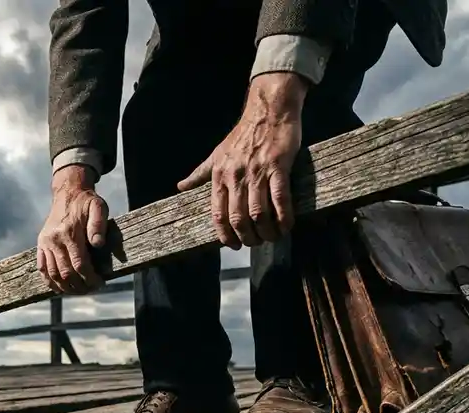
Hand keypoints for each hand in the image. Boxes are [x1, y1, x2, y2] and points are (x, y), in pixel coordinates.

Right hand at [37, 165, 106, 293]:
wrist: (67, 192)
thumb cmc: (87, 202)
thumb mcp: (98, 207)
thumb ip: (98, 225)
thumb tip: (98, 244)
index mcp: (69, 233)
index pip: (79, 265)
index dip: (90, 278)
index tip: (100, 284)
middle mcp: (54, 240)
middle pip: (66, 273)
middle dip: (80, 286)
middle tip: (91, 289)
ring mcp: (46, 243)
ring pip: (53, 274)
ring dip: (66, 288)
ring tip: (78, 291)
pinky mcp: (41, 244)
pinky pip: (42, 268)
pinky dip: (50, 281)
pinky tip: (60, 288)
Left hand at [178, 72, 306, 248]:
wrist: (268, 110)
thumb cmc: (243, 134)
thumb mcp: (216, 154)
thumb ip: (200, 174)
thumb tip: (181, 187)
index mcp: (220, 176)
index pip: (218, 215)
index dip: (226, 235)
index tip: (233, 245)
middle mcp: (235, 176)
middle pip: (238, 219)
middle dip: (248, 237)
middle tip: (256, 243)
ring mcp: (257, 172)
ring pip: (259, 213)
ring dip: (266, 231)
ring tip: (272, 237)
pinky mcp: (278, 166)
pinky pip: (280, 199)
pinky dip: (284, 217)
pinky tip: (286, 226)